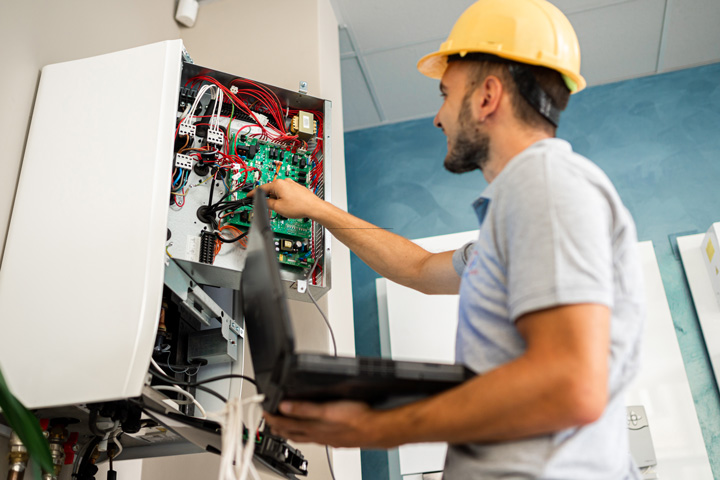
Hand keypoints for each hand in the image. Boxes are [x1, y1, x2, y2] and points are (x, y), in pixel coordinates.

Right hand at [248, 179, 322, 219]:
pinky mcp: (297, 188)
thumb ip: (267, 203)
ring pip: (278, 192)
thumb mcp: (278, 207)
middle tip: (270, 207)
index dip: (253, 193)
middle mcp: (285, 181)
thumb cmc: (299, 206)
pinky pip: (286, 192)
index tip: (248, 195)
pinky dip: (284, 199)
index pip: (261, 188)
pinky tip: (289, 206)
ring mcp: (291, 184)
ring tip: (284, 208)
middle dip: (269, 198)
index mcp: (278, 184)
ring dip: (277, 199)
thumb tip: (263, 201)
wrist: (314, 207)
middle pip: (270, 190)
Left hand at [264, 400, 387, 447]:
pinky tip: (313, 431)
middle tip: (269, 420)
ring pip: (304, 436)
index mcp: (312, 428)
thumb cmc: (356, 419)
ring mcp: (327, 438)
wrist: (377, 429)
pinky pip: (316, 438)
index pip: (285, 425)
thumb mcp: (326, 410)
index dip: (272, 418)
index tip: (264, 411)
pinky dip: (308, 434)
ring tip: (285, 427)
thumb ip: (304, 408)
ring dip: (292, 431)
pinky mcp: (336, 438)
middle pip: (292, 433)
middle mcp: (317, 435)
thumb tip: (284, 406)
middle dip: (278, 426)